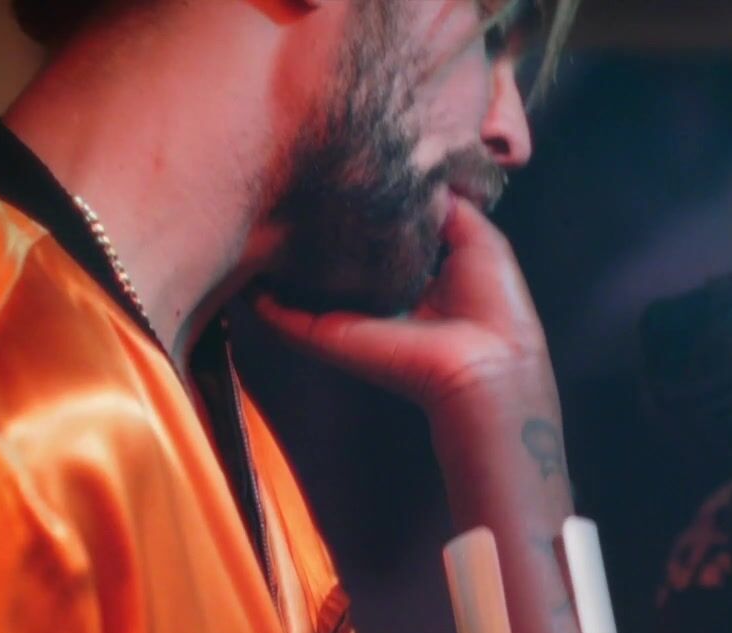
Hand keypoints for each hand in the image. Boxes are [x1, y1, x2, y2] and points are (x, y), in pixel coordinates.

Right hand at [254, 196, 550, 413]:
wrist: (485, 360)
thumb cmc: (493, 304)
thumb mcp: (479, 239)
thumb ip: (447, 206)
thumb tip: (420, 174)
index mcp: (414, 278)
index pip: (374, 241)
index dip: (357, 211)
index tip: (335, 177)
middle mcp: (376, 298)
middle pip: (334, 263)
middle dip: (311, 231)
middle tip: (282, 192)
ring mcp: (347, 318)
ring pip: (300, 288)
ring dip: (275, 262)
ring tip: (248, 219)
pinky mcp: (325, 334)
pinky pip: (279, 314)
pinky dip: (256, 295)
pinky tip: (238, 267)